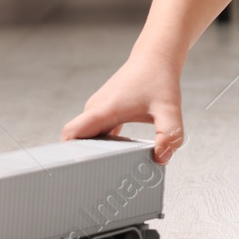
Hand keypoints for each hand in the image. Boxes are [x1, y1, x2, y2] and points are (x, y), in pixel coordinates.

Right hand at [61, 49, 185, 163]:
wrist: (156, 58)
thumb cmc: (160, 79)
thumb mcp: (170, 109)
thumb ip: (169, 135)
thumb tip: (161, 158)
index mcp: (103, 109)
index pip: (71, 134)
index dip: (68, 153)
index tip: (75, 170)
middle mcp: (96, 109)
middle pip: (76, 140)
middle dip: (81, 159)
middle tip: (93, 181)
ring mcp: (99, 109)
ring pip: (87, 136)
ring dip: (93, 152)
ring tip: (105, 172)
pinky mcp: (106, 111)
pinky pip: (98, 132)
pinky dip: (103, 144)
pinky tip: (117, 156)